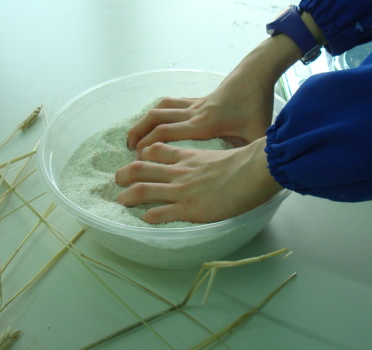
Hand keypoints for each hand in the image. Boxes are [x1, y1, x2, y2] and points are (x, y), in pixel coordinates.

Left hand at [115, 137, 281, 222]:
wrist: (253, 170)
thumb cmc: (247, 161)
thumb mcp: (224, 152)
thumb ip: (215, 159)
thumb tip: (222, 164)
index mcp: (189, 156)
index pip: (157, 150)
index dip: (144, 154)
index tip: (138, 159)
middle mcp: (179, 172)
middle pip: (142, 168)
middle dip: (125, 174)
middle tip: (117, 179)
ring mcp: (182, 190)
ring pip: (143, 190)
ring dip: (127, 196)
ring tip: (120, 200)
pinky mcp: (189, 209)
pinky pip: (159, 214)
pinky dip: (147, 217)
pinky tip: (143, 220)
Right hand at [127, 72, 274, 154]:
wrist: (255, 75)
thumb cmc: (257, 105)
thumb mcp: (256, 134)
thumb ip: (249, 155)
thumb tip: (246, 174)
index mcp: (204, 124)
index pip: (166, 133)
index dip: (148, 144)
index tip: (138, 159)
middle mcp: (194, 113)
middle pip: (156, 118)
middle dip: (138, 133)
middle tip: (129, 150)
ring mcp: (195, 104)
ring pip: (161, 108)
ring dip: (144, 120)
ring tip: (135, 136)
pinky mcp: (198, 99)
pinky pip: (171, 103)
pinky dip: (158, 111)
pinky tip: (155, 121)